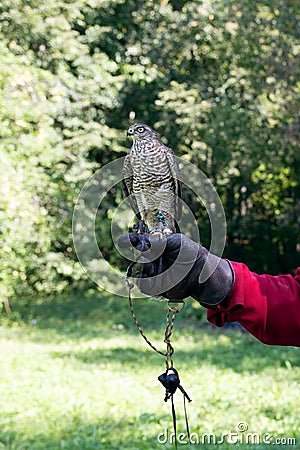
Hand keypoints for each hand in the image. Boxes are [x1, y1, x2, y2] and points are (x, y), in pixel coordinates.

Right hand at [118, 232, 234, 307]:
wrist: (200, 271)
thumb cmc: (190, 252)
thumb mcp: (176, 242)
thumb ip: (159, 241)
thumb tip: (144, 240)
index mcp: (154, 246)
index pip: (138, 242)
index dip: (129, 241)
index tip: (122, 240)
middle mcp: (151, 259)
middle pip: (136, 257)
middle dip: (139, 255)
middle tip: (146, 253)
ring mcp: (152, 272)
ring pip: (137, 271)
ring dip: (142, 267)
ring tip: (151, 265)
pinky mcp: (154, 286)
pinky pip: (142, 285)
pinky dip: (143, 280)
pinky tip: (150, 275)